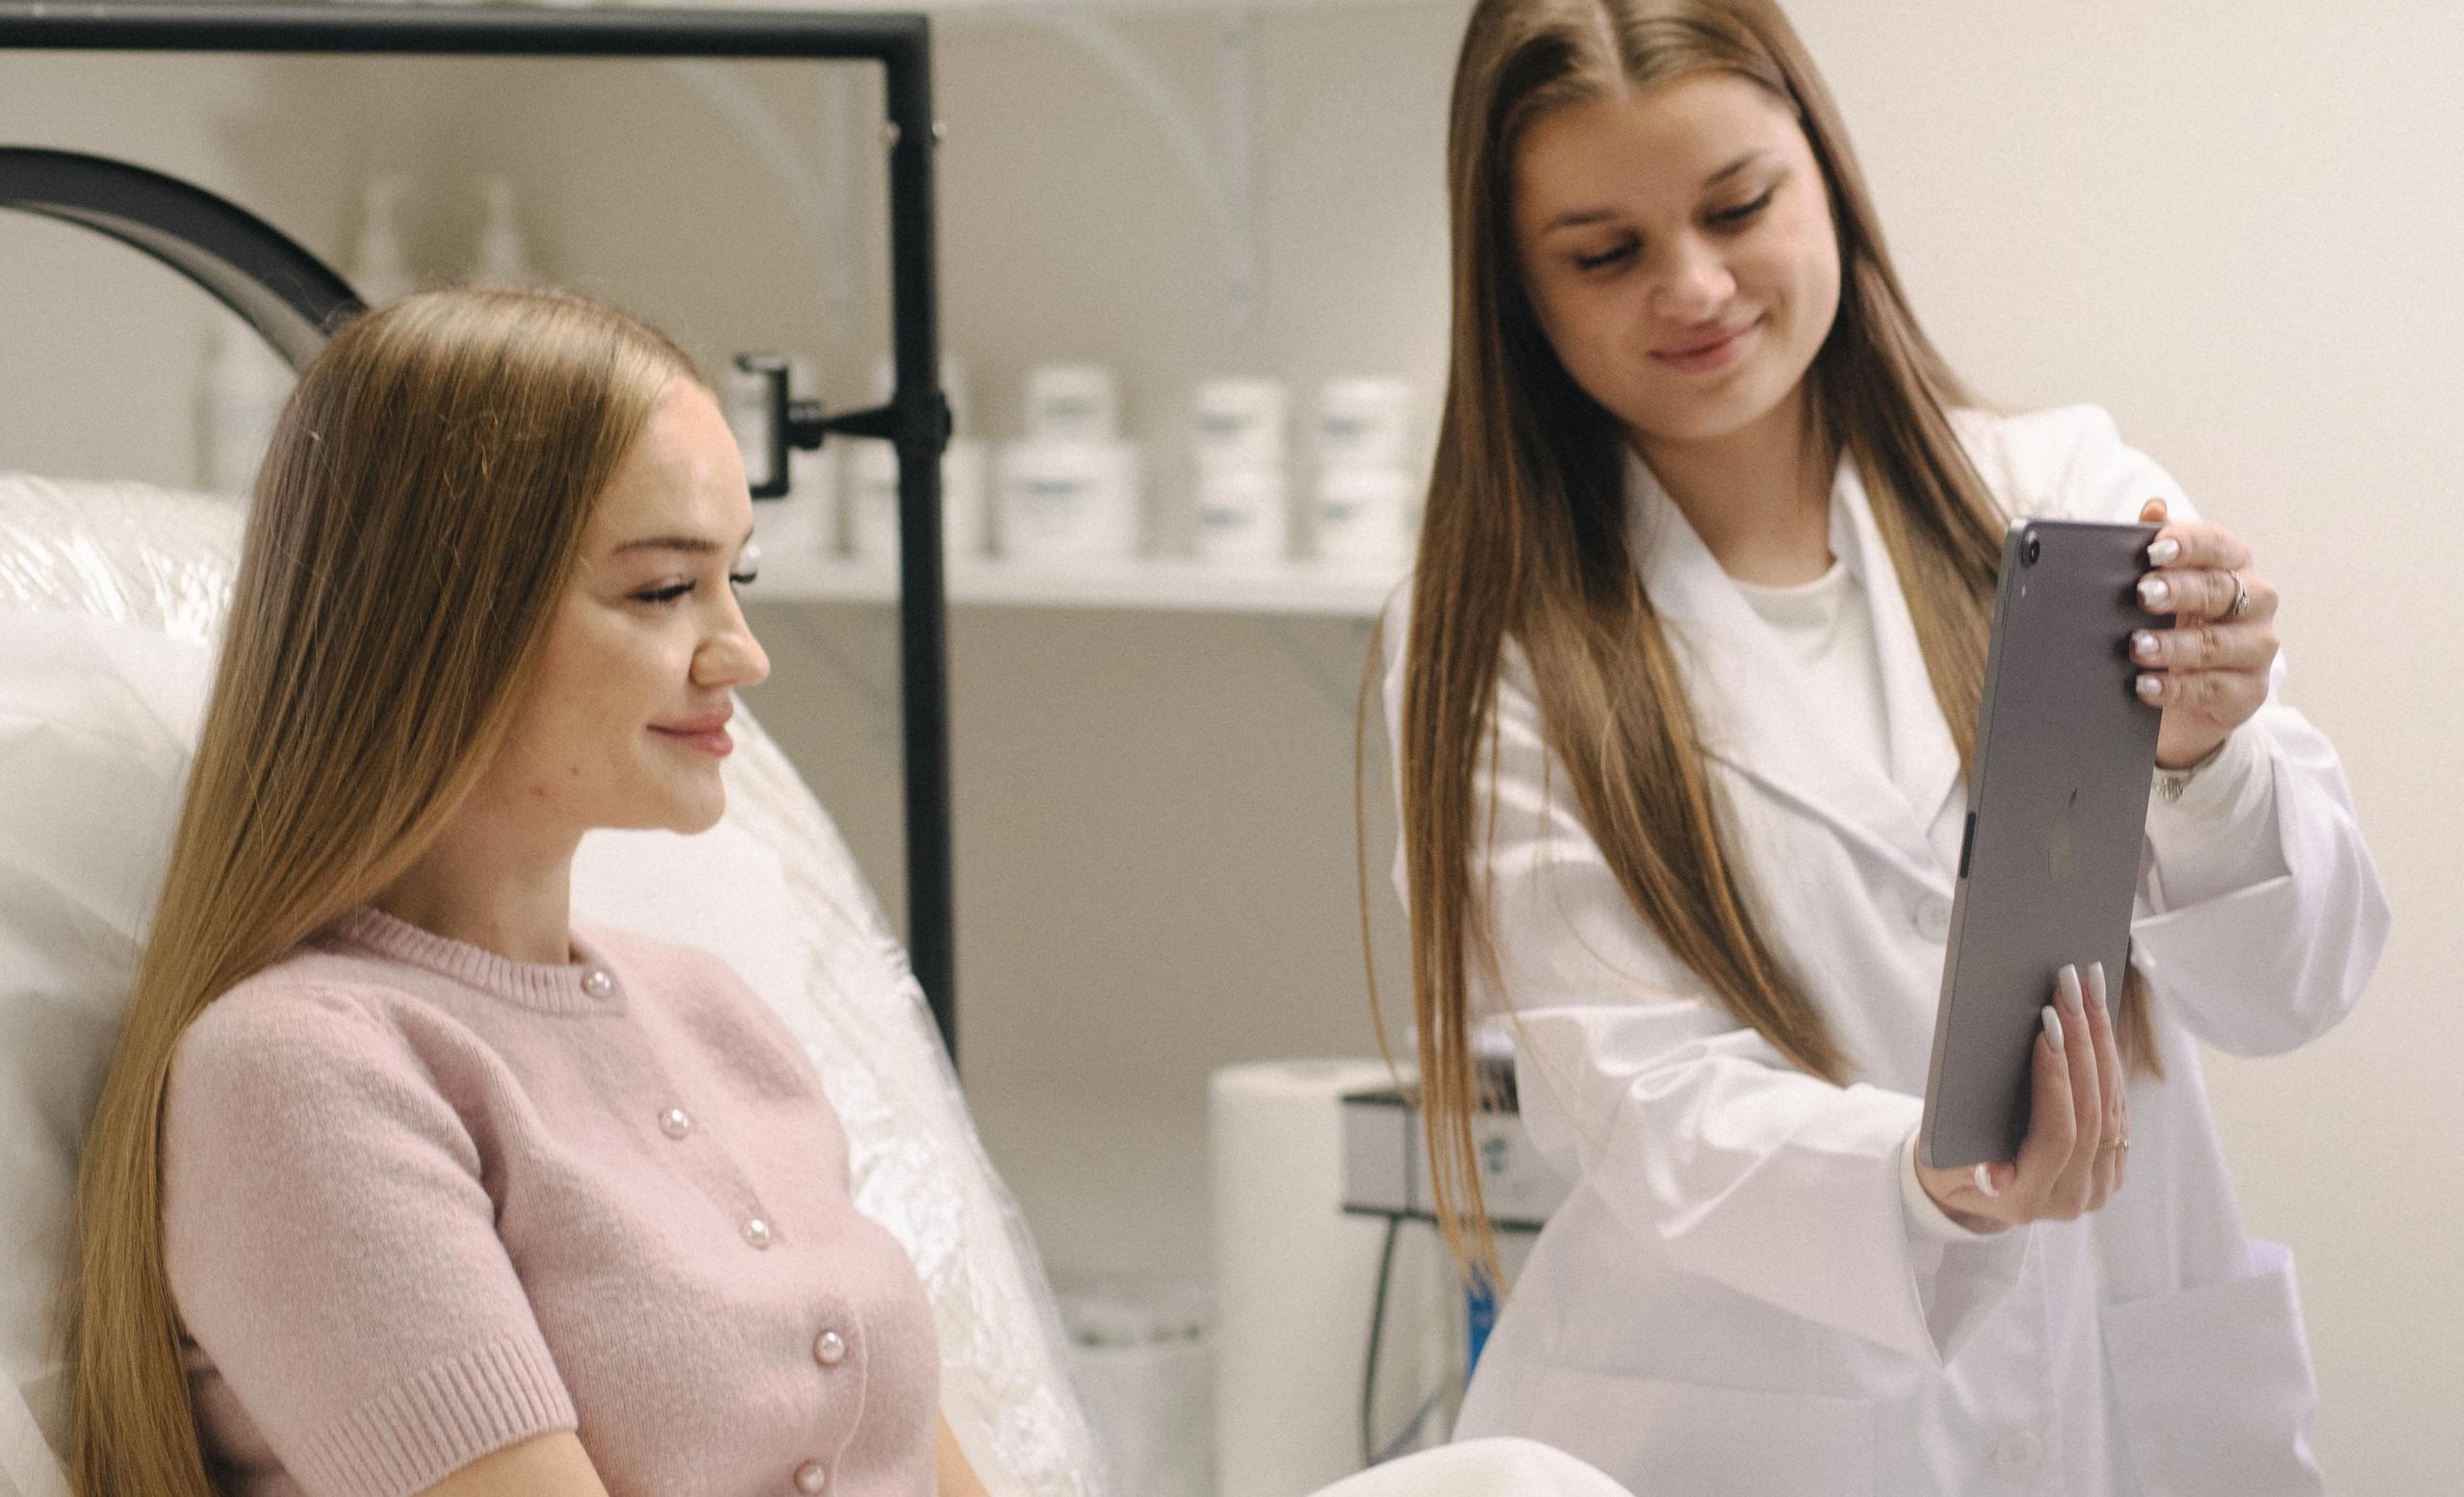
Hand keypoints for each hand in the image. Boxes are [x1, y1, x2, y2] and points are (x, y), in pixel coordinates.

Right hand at [1917, 962, 2129, 1230]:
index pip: (2058, 1135)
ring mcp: (2098, 1183)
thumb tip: (1992, 1164)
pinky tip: (2097, 1017)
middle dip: (2081, 1043)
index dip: (2056, 1081)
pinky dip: (2107, 1057)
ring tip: (2088, 989)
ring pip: (2111, 1104)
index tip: (2047, 1028)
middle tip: (2069, 990)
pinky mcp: (2111, 1163)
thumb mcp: (1943, 1162)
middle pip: (2091, 1112)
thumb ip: (1969, 1162)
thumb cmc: (1947, 1165)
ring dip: (2100, 1040)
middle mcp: (2072, 1197)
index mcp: (2028, 1199)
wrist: (1971, 1192)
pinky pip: (2117, 1104)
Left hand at [2130, 498, 2279, 769]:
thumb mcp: (2155, 589)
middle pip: (2219, 590)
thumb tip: (2153, 507)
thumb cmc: (2168, 627)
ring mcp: (2256, 647)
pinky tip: (2146, 686)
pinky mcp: (2249, 691)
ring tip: (2136, 647)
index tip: (2153, 550)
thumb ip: (2151, 549)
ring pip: (2217, 643)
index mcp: (2231, 565)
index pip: (2215, 545)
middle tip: (2141, 595)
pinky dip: (2177, 688)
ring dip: (2173, 645)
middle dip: (2178, 592)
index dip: (2186, 545)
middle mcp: (2254, 601)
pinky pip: (2214, 688)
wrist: (2179, 701)